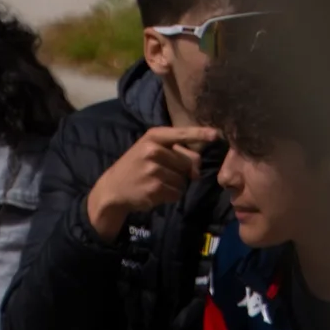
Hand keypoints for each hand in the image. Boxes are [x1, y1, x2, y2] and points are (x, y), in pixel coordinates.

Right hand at [84, 122, 216, 237]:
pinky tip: (156, 193)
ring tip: (157, 183)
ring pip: (183, 179)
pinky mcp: (155, 188)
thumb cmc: (136, 167)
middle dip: (184, 170)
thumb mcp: (150, 150)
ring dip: (176, 185)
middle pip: (189, 161)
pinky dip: (171, 196)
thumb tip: (197, 171)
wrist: (112, 189)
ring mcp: (154, 170)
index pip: (182, 133)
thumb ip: (174, 152)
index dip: (201, 134)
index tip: (216, 135)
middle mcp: (154, 150)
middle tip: (167, 173)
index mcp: (154, 136)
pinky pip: (177, 193)